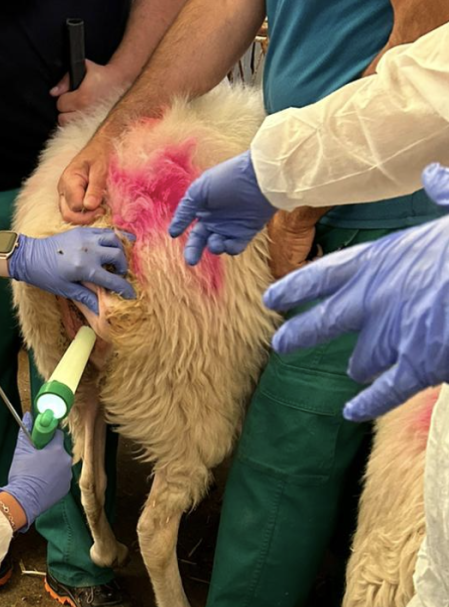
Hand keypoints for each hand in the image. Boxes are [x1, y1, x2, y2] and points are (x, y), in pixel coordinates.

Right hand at [0, 412, 72, 531]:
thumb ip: (25, 431)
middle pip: (59, 450)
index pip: (57, 434)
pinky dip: (54, 478)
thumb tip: (27, 416)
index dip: (49, 435)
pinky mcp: (66, 489)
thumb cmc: (22, 474)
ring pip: (60, 465)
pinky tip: (42, 482)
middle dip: (49, 452)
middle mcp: (66, 461)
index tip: (41, 439)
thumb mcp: (21, 450)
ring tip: (37, 472)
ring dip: (52, 465)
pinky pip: (61, 478)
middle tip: (36, 457)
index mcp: (57, 449)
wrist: (24, 500)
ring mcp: (67, 476)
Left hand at [9, 228, 136, 313]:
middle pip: (119, 255)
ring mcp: (86, 237)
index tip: (131, 294)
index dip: (125, 289)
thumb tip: (102, 312)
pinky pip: (104, 230)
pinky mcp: (81, 230)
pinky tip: (110, 245)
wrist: (29, 256)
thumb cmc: (45, 276)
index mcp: (85, 268)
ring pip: (115, 238)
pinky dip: (111, 237)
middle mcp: (89, 250)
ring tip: (116, 258)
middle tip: (118, 274)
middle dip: (124, 266)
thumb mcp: (66, 289)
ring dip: (120, 248)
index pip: (113, 280)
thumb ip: (87, 297)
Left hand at [51, 60, 132, 125]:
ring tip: (78, 110)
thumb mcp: (84, 68)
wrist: (122, 82)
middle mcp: (86, 112)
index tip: (71, 95)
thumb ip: (66, 79)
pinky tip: (84, 117)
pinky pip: (80, 132)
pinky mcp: (97, 128)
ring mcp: (92, 121)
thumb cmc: (102, 74)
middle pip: (62, 118)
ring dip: (71, 119)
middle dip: (66, 110)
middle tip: (74, 103)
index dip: (63, 98)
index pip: (60, 104)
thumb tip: (53, 92)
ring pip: (70, 127)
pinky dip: (79, 125)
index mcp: (83, 97)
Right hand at [57, 129, 119, 225]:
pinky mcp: (69, 197)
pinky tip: (95, 208)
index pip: (74, 206)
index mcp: (69, 180)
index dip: (89, 210)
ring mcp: (64, 194)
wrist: (99, 147)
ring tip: (100, 210)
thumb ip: (95, 187)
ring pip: (69, 215)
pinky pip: (73, 212)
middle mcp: (63, 189)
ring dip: (84, 217)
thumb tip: (89, 206)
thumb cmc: (100, 155)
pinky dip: (84, 214)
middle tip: (102, 211)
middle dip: (85, 218)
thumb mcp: (101, 168)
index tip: (103, 207)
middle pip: (67, 215)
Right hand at [168, 150, 277, 264]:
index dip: (182, 233)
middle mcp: (216, 219)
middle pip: (202, 240)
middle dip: (194, 251)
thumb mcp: (198, 192)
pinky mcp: (247, 232)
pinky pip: (235, 247)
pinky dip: (229, 248)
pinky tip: (226, 243)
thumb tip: (172, 232)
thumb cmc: (226, 179)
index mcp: (203, 209)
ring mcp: (231, 226)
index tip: (175, 236)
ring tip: (215, 242)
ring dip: (214, 247)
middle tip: (191, 261)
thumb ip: (184, 212)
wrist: (258, 177)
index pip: (191, 227)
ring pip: (217, 245)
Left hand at [264, 163, 448, 420]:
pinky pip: (385, 391)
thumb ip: (441, 193)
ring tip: (353, 369)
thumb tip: (433, 174)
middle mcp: (372, 300)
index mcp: (375, 261)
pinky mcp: (416, 366)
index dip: (294, 288)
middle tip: (280, 344)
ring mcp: (390, 336)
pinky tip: (351, 411)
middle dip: (300, 334)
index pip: (319, 276)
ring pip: (361, 360)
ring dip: (359, 366)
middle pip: (322, 322)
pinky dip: (368, 402)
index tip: (272, 298)